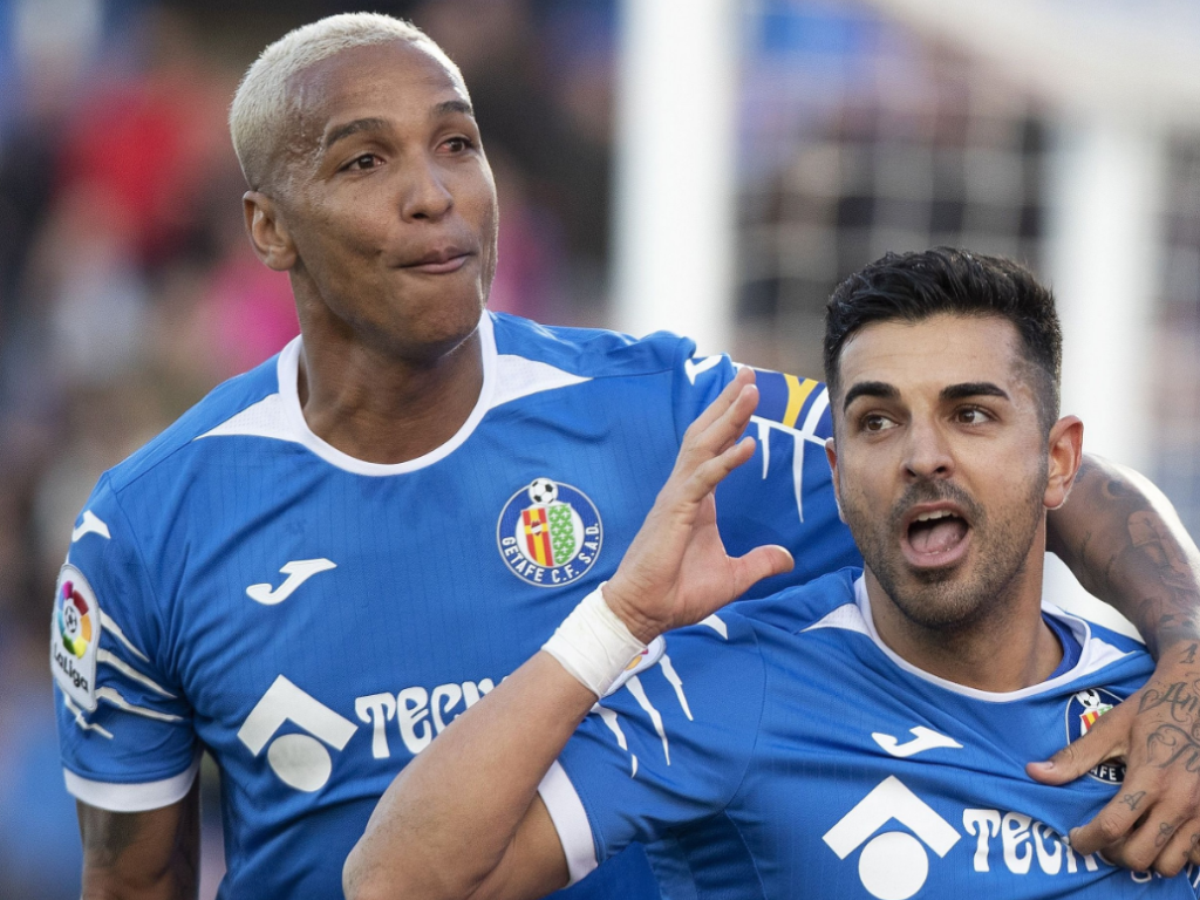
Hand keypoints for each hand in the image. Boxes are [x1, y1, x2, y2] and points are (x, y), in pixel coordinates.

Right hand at [603, 367, 794, 642]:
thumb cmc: (677, 593)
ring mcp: (677, 497)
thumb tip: (787, 558)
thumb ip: (759, 563)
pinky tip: (747, 445)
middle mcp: (685, 490)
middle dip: (729, 403)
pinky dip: (725, 461)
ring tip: (749, 391)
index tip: (749, 395)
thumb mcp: (732, 577)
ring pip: (703, 445)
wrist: (644, 612)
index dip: (733, 421)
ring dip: (728, 417)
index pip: (716, 449)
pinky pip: (703, 479)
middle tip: (748, 374)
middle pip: (708, 435)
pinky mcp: (674, 511)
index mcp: (697, 499)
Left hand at [1027, 639, 1199, 874]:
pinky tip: (1160, 836)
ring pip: (1171, 865)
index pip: (1113, 828)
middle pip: (1141, 856)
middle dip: (1113, 853)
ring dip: (1145, 859)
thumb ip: (1075, 756)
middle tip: (1101, 840)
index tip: (1076, 838)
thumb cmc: (1153, 710)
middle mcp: (1180, 801)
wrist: (1198, 696)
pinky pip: (1197, 857)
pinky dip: (1176, 854)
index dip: (1087, 841)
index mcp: (1150, 778)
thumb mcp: (1111, 728)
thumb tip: (1034, 772)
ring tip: (1130, 840)